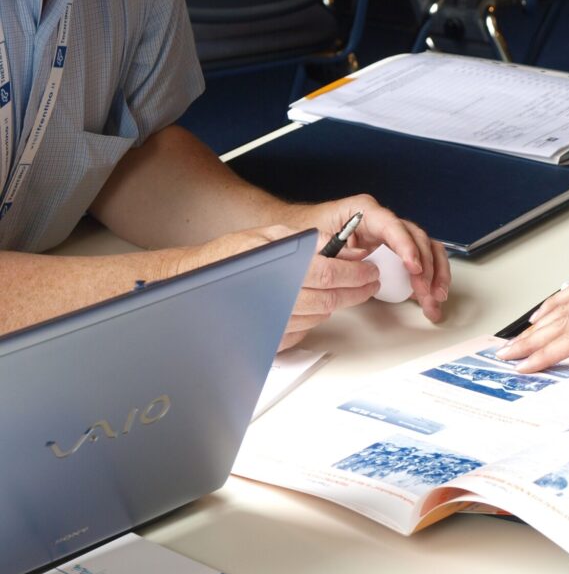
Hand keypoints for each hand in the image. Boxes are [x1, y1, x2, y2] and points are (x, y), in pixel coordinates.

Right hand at [175, 225, 380, 350]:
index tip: (369, 272)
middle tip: (369, 283)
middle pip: (332, 299)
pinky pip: (303, 331)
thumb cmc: (226, 258)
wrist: (194, 283)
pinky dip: (313, 318)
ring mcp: (274, 321)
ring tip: (344, 291)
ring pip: (320, 315)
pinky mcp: (269, 338)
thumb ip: (303, 241)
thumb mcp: (267, 236)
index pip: (332, 275)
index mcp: (281, 269)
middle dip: (357, 291)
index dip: (356, 274)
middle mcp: (279, 298)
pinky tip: (312, 304)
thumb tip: (334, 245)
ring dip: (336, 303)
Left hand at [284, 194, 450, 322]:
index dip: (406, 246)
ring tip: (436, 298)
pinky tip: (432, 296)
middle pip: (417, 239)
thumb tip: (358, 260)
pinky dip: (431, 278)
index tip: (413, 266)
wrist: (306, 229)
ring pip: (427, 249)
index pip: (393, 226)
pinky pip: (422, 261)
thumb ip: (338, 248)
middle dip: (426, 267)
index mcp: (365, 211)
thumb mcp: (317, 237)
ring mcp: (393, 237)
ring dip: (436, 274)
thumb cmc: (312, 230)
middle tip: (425, 291)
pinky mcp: (396, 252)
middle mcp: (384, 221)